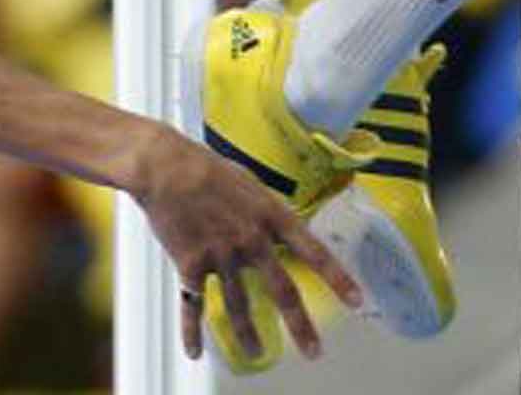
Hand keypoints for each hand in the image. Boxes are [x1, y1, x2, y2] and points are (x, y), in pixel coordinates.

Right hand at [134, 135, 360, 362]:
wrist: (164, 166)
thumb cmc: (203, 167)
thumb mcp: (248, 182)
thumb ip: (265, 210)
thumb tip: (276, 227)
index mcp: (269, 215)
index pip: (313, 250)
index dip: (338, 277)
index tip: (356, 301)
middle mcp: (251, 239)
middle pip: (282, 290)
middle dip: (300, 325)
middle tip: (313, 351)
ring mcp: (222, 254)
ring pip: (240, 305)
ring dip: (249, 335)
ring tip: (257, 354)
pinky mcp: (191, 263)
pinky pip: (194, 304)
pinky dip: (192, 330)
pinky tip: (195, 350)